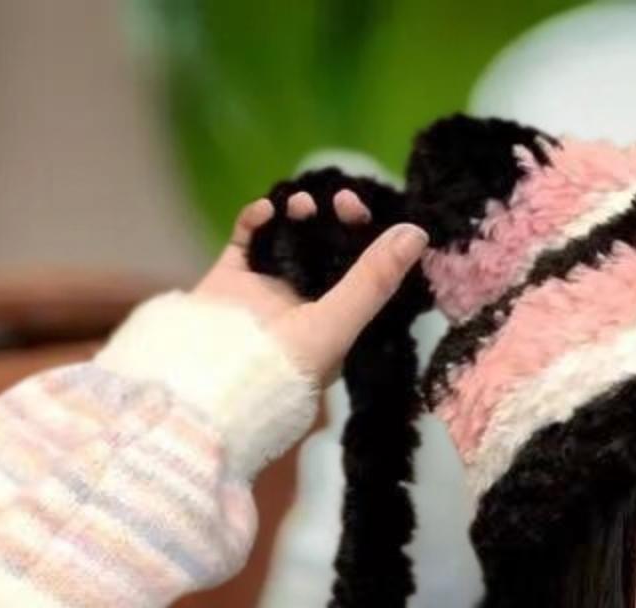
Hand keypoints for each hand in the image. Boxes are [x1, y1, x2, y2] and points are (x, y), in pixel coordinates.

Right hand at [191, 188, 428, 389]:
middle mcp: (305, 304)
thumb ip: (374, 279)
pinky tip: (266, 210)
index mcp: (337, 320)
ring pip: (288, 239)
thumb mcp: (340, 321)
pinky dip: (256, 220)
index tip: (360, 211)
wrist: (218, 380)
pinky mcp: (231, 281)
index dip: (365, 237)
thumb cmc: (288, 364)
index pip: (359, 270)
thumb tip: (417, 233)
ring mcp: (267, 291)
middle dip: (334, 220)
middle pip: (325, 248)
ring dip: (298, 216)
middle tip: (340, 199)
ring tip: (301, 205)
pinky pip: (246, 241)